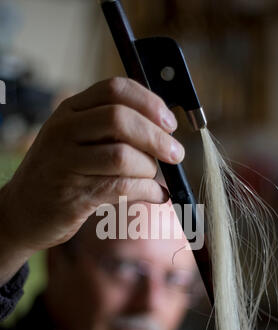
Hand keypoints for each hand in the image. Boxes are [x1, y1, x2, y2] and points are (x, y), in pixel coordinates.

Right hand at [0, 78, 183, 284]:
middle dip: (157, 137)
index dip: (150, 103)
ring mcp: (65, 162)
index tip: (169, 123)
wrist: (21, 211)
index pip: (115, 89)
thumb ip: (110, 132)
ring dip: (150, 170)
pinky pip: (122, 188)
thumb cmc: (60, 175)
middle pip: (121, 120)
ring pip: (123, 156)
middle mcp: (64, 131)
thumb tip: (163, 133)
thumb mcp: (76, 141)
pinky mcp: (73, 195)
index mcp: (69, 111)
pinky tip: (157, 196)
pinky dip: (149, 192)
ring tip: (154, 179)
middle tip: (175, 154)